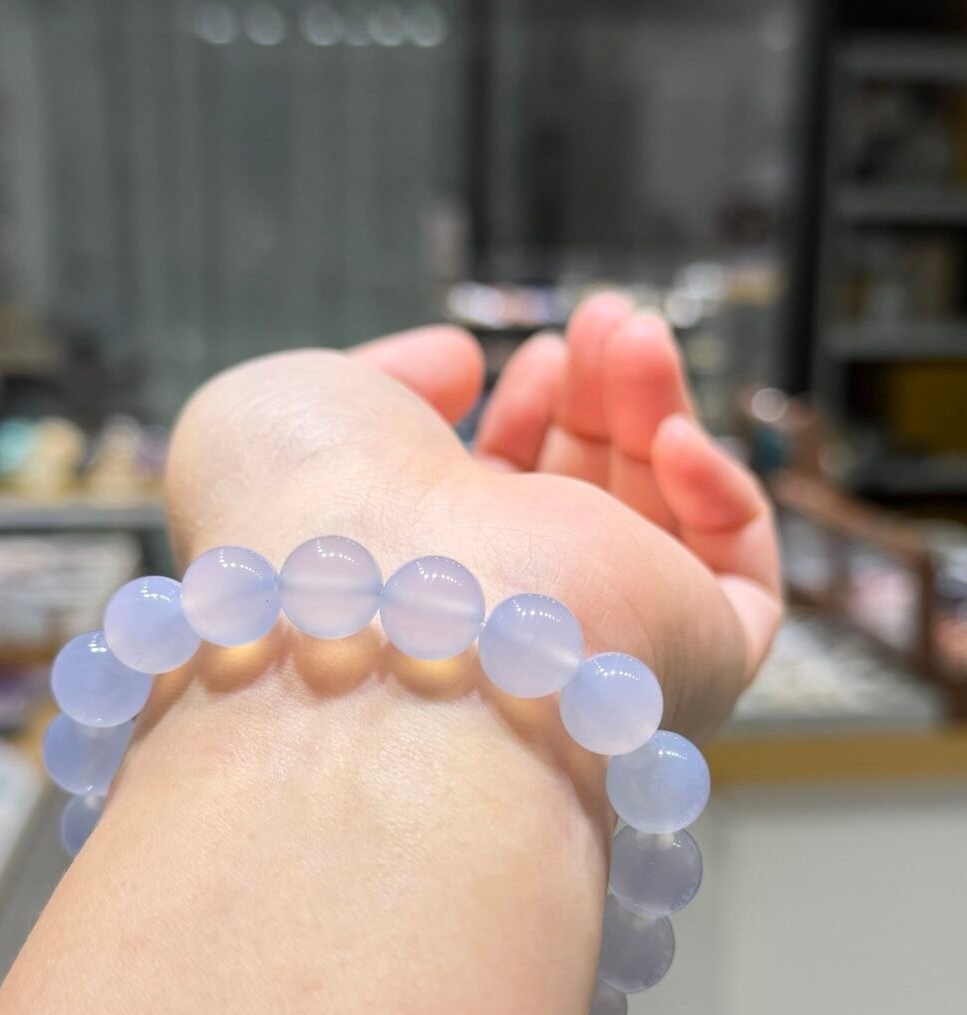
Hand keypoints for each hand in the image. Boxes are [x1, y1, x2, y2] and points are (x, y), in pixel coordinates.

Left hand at [169, 292, 780, 740]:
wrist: (371, 611)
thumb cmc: (302, 514)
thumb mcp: (300, 403)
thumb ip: (387, 373)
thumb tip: (463, 365)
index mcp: (431, 574)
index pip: (507, 502)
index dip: (527, 415)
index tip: (521, 355)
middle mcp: (513, 616)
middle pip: (587, 498)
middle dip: (597, 396)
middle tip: (603, 322)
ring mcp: (601, 645)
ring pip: (663, 523)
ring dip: (656, 411)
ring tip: (632, 335)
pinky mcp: (686, 668)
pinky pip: (738, 586)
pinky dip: (720, 497)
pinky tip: (673, 439)